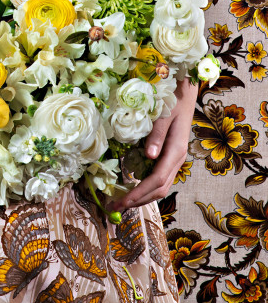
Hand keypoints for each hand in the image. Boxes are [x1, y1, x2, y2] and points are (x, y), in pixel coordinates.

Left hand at [107, 76, 197, 212]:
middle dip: (138, 200)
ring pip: (161, 187)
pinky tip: (133, 188)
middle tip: (116, 207)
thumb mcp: (163, 115)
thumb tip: (149, 156)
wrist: (184, 94)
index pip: (156, 180)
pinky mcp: (170, 157)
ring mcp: (174, 160)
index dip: (139, 193)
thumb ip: (156, 134)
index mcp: (175, 151)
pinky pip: (159, 178)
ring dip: (142, 197)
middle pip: (159, 189)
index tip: (123, 201)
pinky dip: (146, 187)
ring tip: (122, 202)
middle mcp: (177, 160)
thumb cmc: (172, 101)